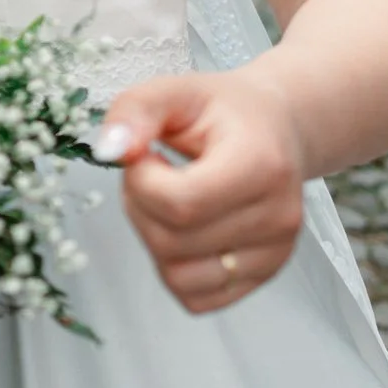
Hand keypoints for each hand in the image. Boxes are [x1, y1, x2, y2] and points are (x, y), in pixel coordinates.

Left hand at [97, 70, 309, 314]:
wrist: (274, 129)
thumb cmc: (223, 111)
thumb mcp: (174, 90)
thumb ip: (135, 111)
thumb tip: (110, 150)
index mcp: (261, 165)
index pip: (179, 204)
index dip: (141, 181)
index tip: (147, 155)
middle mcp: (277, 216)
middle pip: (171, 242)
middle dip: (141, 206)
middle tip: (153, 174)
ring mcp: (274, 253)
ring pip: (179, 277)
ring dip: (153, 240)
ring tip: (168, 200)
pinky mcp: (262, 276)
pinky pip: (196, 297)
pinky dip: (174, 267)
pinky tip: (183, 228)